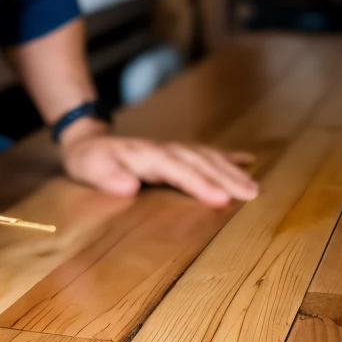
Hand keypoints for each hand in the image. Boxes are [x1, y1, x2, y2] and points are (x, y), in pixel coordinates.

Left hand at [59, 121, 258, 207]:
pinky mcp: (176, 152)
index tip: (220, 199)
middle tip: (251, 195)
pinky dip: (227, 156)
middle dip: (226, 177)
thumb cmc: (89, 160)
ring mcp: (172, 148)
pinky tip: (249, 161)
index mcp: (145, 155)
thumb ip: (107, 177)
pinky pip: (206, 152)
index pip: (177, 170)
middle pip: (199, 162)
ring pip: (207, 157)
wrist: (87, 142)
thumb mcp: (89, 169)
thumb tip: (129, 185)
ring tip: (254, 188)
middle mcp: (164, 149)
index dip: (199, 183)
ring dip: (231, 170)